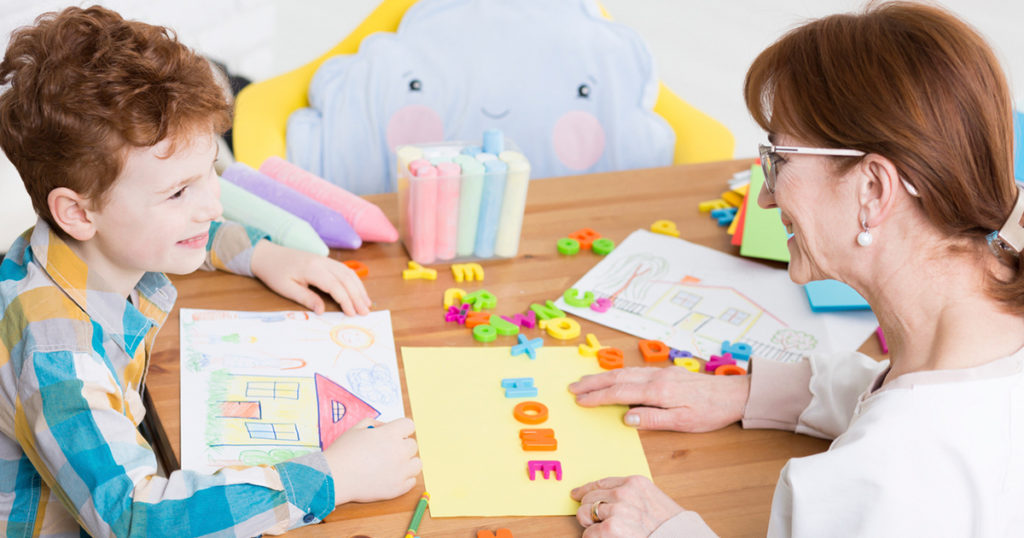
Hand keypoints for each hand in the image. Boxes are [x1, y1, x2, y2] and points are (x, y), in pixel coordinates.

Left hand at [251, 240, 370, 315]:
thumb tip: (322, 311)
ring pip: (349, 273)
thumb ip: (306, 298)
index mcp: (312, 269)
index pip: (335, 285)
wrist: (268, 254)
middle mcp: (323, 262)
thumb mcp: (286, 289)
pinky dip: (355, 281)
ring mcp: (326, 260)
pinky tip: (359, 291)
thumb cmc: (275, 273)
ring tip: (367, 303)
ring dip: (360, 288)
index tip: (352, 313)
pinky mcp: (326, 261)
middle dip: (357, 296)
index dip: (346, 300)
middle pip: (346, 279)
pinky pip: (345, 270)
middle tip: (365, 312)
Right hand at [322, 417, 420, 504]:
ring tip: (393, 465)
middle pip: (413, 445)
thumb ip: (375, 424)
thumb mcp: (357, 428)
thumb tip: (386, 427)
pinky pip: (411, 481)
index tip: (392, 434)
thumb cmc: (343, 451)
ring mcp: (400, 471)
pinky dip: (404, 479)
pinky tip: (391, 477)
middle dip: (402, 446)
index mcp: (390, 434)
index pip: (409, 425)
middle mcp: (399, 451)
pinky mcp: (398, 488)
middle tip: (387, 451)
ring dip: (408, 462)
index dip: (401, 429)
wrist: (335, 477)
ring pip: (417, 464)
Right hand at [568, 366, 749, 431]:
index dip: (597, 397)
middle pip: (617, 377)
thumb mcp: (683, 422)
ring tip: (585, 380)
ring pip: (624, 372)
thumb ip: (653, 418)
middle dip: (592, 382)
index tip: (580, 400)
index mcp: (658, 390)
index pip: (619, 393)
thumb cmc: (710, 411)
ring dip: (602, 376)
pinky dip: (617, 373)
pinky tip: (613, 376)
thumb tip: (626, 417)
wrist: (734, 394)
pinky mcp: (666, 373)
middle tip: (572, 387)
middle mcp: (656, 377)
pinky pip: (634, 371)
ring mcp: (661, 373)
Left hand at [571, 476, 683, 536]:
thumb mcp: (652, 501)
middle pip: (589, 497)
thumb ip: (631, 497)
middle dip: (588, 510)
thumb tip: (606, 501)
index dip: (586, 489)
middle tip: (592, 520)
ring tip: (601, 531)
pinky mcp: (609, 528)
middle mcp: (624, 493)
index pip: (601, 482)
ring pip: (585, 513)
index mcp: (635, 483)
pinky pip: (588, 533)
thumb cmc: (669, 526)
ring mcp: (616, 510)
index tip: (577, 493)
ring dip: (590, 525)